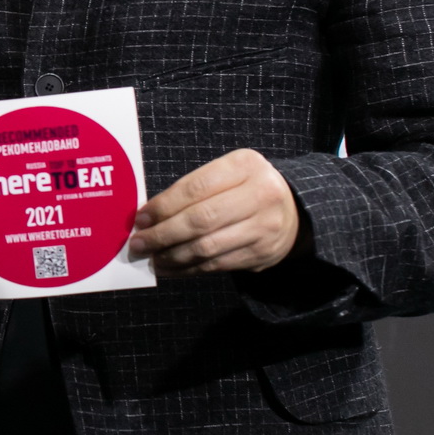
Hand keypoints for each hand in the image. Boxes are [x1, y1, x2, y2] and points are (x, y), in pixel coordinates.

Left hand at [126, 149, 297, 275]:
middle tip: (139, 243)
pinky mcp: (262, 253)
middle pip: (201, 219)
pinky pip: (217, 265)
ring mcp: (264, 227)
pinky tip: (170, 268)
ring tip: (151, 258)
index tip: (140, 218)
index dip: (164, 205)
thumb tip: (149, 215)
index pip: (196, 188)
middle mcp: (260, 195)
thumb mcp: (227, 173)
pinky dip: (188, 269)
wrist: (294, 210)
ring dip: (172, 256)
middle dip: (163, 234)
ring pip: (207, 247)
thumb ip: (193, 189)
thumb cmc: (245, 187)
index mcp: (245, 165)